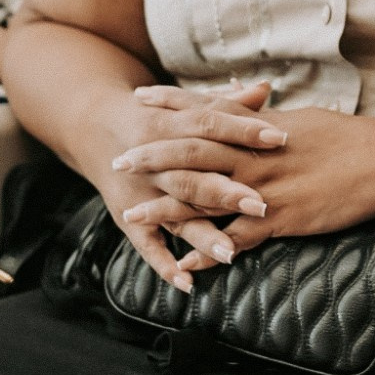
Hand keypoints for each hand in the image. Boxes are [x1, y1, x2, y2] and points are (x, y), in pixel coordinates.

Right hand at [90, 81, 283, 291]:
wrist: (95, 126)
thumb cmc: (155, 116)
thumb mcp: (184, 106)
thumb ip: (226, 103)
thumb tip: (266, 89)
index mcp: (168, 123)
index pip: (210, 125)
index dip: (243, 131)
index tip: (280, 139)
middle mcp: (153, 160)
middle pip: (192, 176)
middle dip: (225, 192)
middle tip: (262, 205)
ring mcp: (139, 193)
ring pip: (172, 215)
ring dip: (201, 236)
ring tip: (232, 255)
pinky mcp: (128, 217)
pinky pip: (146, 245)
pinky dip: (164, 266)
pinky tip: (187, 284)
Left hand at [113, 91, 374, 263]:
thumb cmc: (350, 138)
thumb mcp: (304, 119)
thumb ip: (271, 119)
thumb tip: (255, 106)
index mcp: (260, 127)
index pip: (206, 110)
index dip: (170, 105)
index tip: (139, 98)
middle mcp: (254, 155)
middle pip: (192, 152)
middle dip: (152, 157)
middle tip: (118, 160)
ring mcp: (264, 188)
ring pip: (203, 196)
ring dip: (165, 208)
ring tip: (131, 215)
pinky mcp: (279, 219)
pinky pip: (234, 239)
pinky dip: (206, 253)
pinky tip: (183, 265)